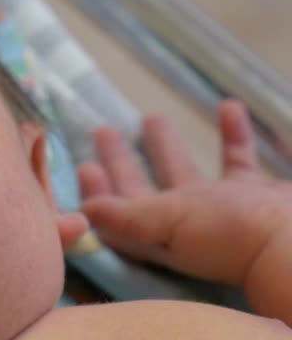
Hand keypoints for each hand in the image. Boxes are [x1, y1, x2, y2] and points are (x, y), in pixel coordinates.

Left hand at [77, 100, 291, 292]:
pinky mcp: (258, 196)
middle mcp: (187, 223)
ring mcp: (223, 210)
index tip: (83, 164)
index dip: (99, 192)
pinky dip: (234, 135)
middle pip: (145, 189)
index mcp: (160, 232)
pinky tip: (228, 106)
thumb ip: (126, 216)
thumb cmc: (230, 233)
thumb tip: (82, 211)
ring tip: (152, 116)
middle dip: (122, 162)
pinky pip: (240, 160)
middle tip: (103, 129)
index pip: (118, 212)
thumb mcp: (169, 222)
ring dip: (168, 146)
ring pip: (186, 171)